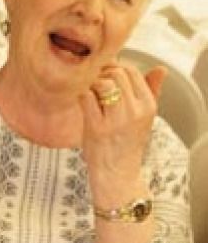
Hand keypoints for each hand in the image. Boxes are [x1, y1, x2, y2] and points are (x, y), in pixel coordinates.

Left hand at [80, 63, 165, 200]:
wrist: (118, 174)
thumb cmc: (127, 142)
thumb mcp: (144, 117)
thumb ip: (151, 91)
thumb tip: (161, 69)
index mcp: (148, 106)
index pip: (132, 71)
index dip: (115, 68)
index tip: (106, 77)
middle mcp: (136, 111)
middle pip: (117, 73)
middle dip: (102, 74)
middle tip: (95, 86)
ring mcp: (116, 120)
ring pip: (103, 83)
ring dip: (91, 84)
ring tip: (91, 95)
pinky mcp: (97, 127)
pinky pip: (86, 97)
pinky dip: (81, 96)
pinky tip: (82, 104)